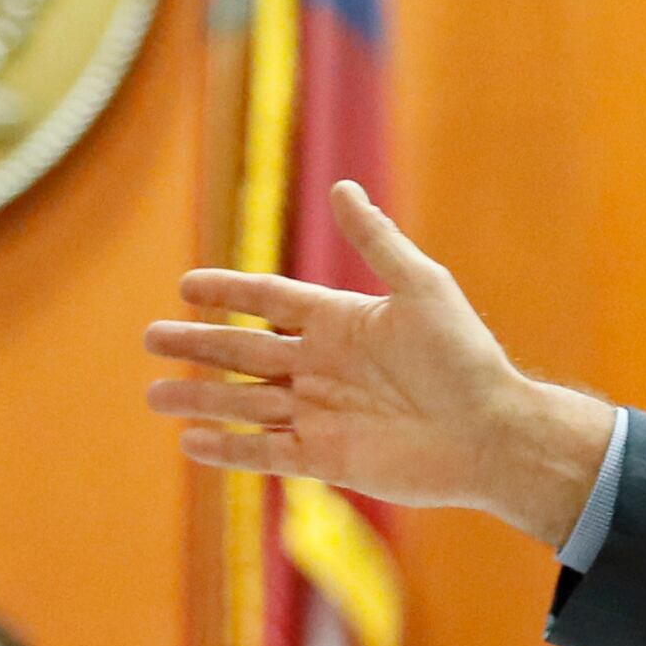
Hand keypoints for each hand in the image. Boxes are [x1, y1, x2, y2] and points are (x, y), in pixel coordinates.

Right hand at [141, 179, 616, 545]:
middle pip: (246, 351)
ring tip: (154, 394)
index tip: (186, 285)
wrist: (495, 434)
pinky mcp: (330, 458)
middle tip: (150, 336)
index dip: (229, 292)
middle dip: (199, 345)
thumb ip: (377, 241)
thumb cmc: (466, 359)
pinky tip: (192, 444)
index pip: (270, 300)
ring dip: (202, 399)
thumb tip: (343, 186)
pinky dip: (231, 450)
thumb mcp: (423, 288)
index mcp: (342, 322)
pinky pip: (268, 453)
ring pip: (247, 403)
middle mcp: (326, 367)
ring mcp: (324, 414)